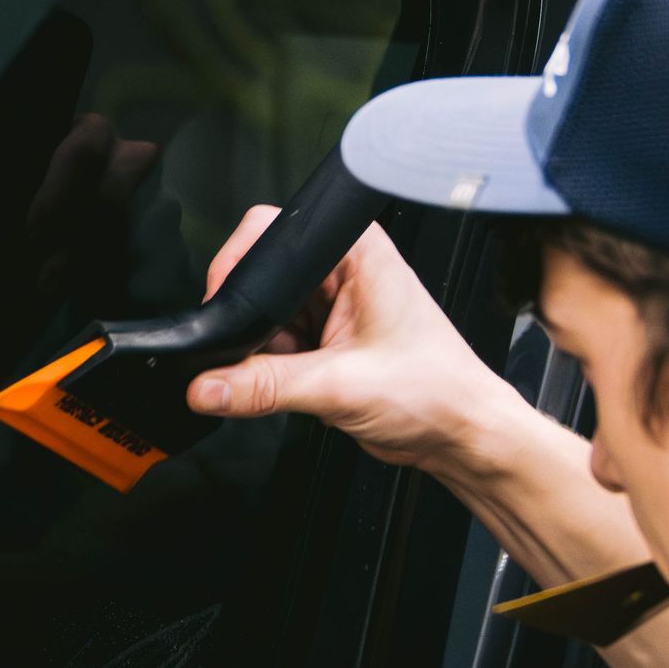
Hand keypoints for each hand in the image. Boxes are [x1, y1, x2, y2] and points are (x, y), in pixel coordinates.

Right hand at [185, 211, 507, 472]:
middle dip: (253, 323)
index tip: (225, 307)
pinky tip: (299, 387)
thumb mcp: (340, 386)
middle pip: (262, 279)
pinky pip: (276, 348)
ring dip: (265, 352)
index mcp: (356, 251)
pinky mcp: (326, 341)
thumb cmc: (438, 391)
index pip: (272, 232)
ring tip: (300, 377)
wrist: (460, 435)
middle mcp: (344, 271)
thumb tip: (208, 385)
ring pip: (265, 318)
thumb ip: (265, 386)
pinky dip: (273, 371)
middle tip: (262, 357)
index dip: (240, 267)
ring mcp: (333, 307)